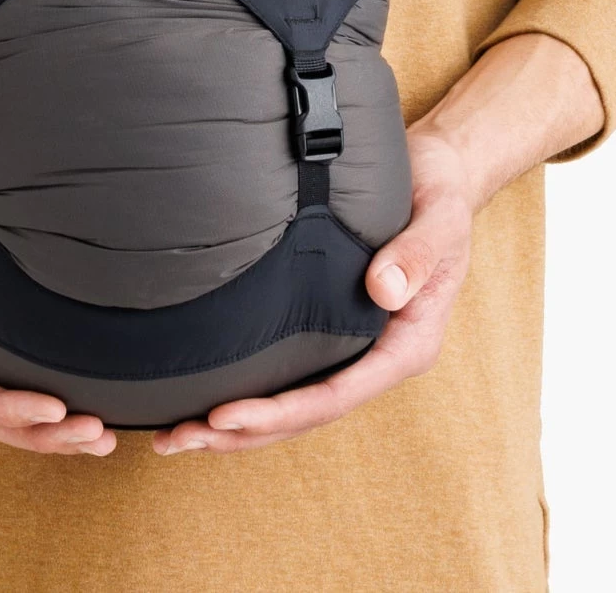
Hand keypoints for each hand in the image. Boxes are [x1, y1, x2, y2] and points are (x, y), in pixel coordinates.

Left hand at [152, 127, 471, 452]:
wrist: (439, 176)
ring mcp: (356, 348)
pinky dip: (252, 390)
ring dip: (238, 427)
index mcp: (408, 344)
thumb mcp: (438, 219)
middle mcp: (380, 357)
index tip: (223, 415)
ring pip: (295, 404)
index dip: (279, 411)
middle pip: (306, 415)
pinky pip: (292, 373)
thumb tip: (384, 290)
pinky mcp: (334, 330)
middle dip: (243, 432)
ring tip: (176, 436)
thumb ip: (415, 255)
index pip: (336, 394)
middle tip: (178, 438)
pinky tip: (206, 397)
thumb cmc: (438, 196)